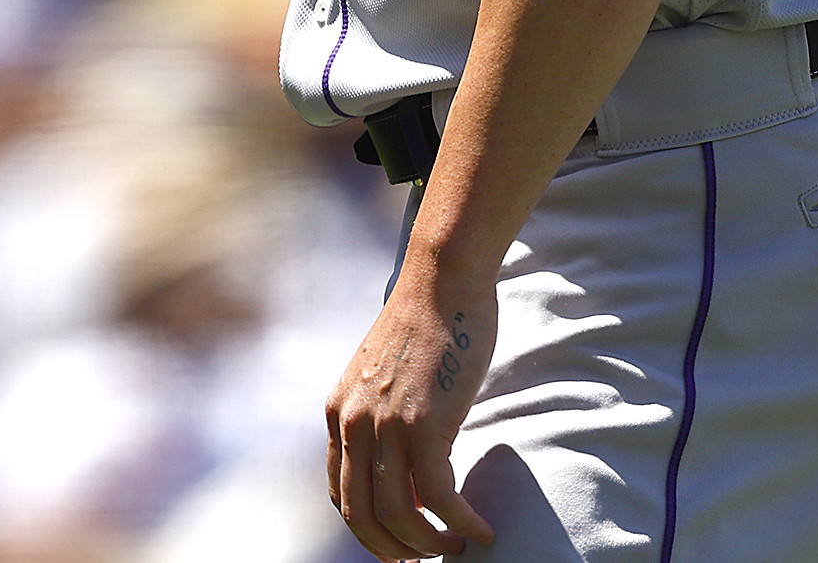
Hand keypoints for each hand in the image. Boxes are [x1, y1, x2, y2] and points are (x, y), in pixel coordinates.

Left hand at [328, 265, 499, 556]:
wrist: (441, 281)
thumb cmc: (425, 323)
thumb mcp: (384, 375)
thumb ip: (380, 413)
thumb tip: (403, 453)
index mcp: (337, 412)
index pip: (340, 494)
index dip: (367, 530)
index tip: (396, 546)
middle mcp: (351, 422)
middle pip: (361, 515)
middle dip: (394, 550)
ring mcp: (384, 424)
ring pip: (399, 515)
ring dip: (429, 545)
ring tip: (456, 547)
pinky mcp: (423, 424)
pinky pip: (437, 497)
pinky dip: (459, 523)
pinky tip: (480, 529)